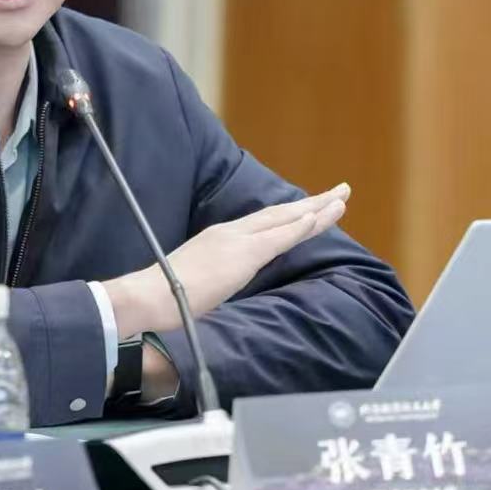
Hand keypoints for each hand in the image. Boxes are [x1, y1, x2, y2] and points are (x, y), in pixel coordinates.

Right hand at [103, 183, 350, 338]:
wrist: (149, 296)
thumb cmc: (165, 297)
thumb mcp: (195, 281)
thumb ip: (213, 278)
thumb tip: (221, 287)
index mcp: (219, 239)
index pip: (263, 223)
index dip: (289, 215)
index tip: (311, 207)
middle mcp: (230, 233)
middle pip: (279, 214)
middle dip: (312, 204)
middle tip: (339, 191)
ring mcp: (237, 241)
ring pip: (286, 220)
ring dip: (316, 210)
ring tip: (341, 198)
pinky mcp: (243, 255)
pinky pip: (280, 238)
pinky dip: (303, 226)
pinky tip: (321, 217)